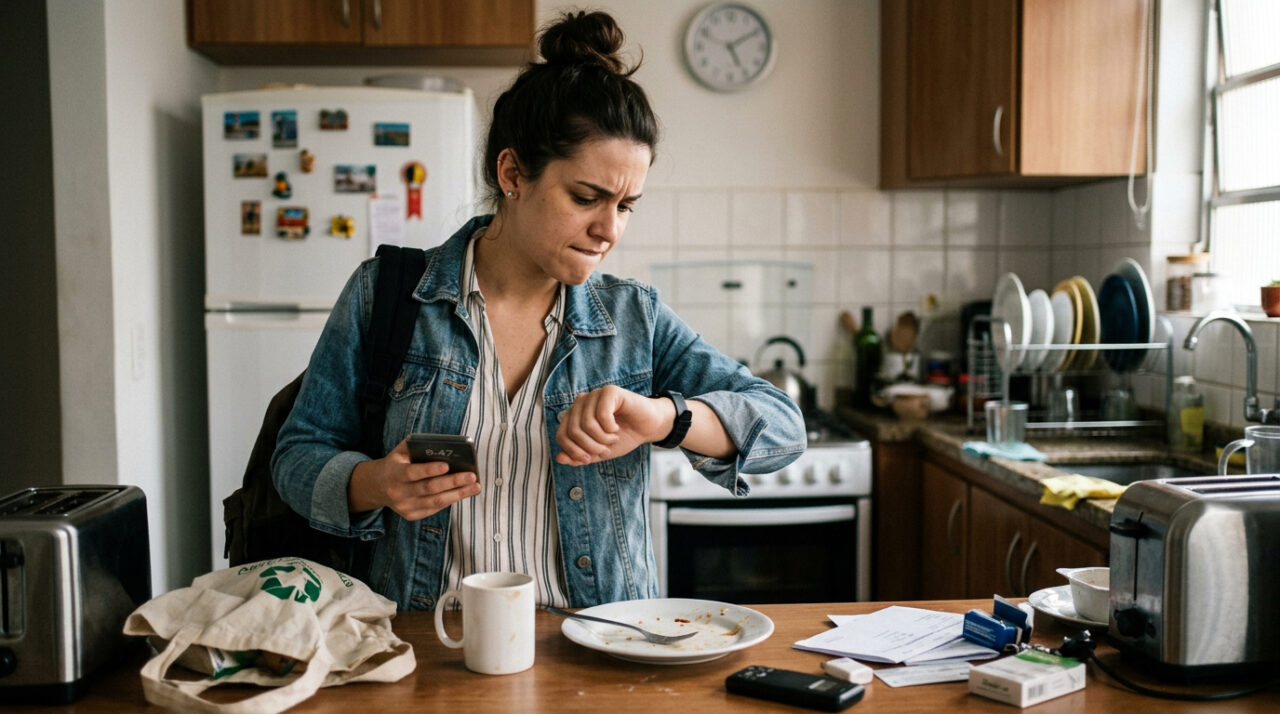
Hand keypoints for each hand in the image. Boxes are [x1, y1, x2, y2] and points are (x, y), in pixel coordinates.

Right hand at [349, 439, 480, 519]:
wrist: (378, 486)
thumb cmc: (397, 464)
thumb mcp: (400, 451)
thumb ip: (417, 446)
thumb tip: (444, 444)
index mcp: (394, 474)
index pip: (412, 473)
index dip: (429, 470)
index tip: (447, 466)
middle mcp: (399, 493)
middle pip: (429, 489)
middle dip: (453, 482)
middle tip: (472, 476)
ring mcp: (405, 507)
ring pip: (436, 501)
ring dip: (458, 494)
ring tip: (475, 486)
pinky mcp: (412, 515)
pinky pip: (435, 508)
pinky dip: (451, 500)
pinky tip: (464, 492)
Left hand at [555, 386, 669, 465]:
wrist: (647, 428)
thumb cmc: (623, 437)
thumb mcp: (598, 452)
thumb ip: (578, 457)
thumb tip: (559, 458)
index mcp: (574, 416)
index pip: (561, 435)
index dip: (574, 452)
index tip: (590, 459)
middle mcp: (581, 403)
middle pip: (573, 430)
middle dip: (591, 447)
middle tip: (605, 449)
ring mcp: (594, 395)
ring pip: (586, 423)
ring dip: (602, 438)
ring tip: (613, 438)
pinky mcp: (609, 391)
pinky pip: (601, 413)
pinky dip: (610, 427)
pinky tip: (616, 428)